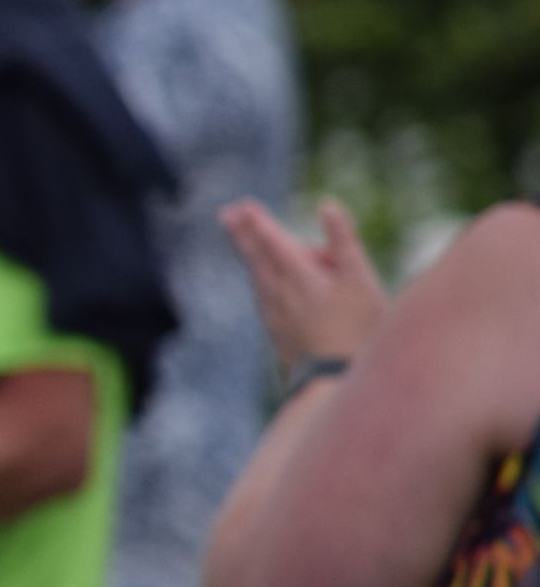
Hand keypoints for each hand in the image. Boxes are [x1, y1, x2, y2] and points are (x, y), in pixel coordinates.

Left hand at [220, 197, 387, 367]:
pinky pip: (264, 297)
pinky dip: (260, 280)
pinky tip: (260, 281)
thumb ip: (343, 241)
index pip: (272, 241)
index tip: (244, 205)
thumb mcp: (360, 280)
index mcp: (298, 277)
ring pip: (257, 277)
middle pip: (255, 257)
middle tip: (225, 214)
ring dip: (250, 255)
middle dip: (241, 233)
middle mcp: (278, 293)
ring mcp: (274, 314)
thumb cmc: (358, 328)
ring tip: (240, 238)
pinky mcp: (277, 332)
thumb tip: (327, 205)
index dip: (258, 221)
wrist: (335, 382)